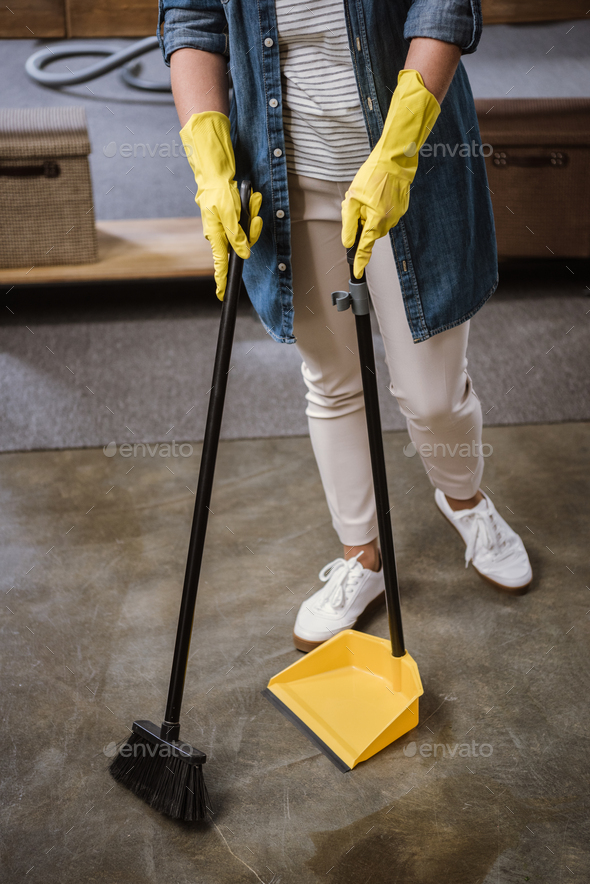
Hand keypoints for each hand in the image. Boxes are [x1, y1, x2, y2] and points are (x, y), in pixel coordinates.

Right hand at [180, 111, 262, 298]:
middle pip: (242, 244)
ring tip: (251, 200)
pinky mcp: (234, 216)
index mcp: (215, 235)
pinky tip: (251, 198)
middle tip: (253, 217)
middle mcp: (221, 233)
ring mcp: (228, 224)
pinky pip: (248, 218)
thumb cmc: (218, 190)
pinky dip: (252, 208)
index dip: (222, 279)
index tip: (222, 294)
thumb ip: (236, 236)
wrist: (216, 170)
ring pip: (248, 229)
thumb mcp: (229, 214)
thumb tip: (243, 254)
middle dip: (252, 230)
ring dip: (252, 214)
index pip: (220, 264)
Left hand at [341, 70, 439, 278]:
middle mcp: (388, 222)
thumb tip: (348, 243)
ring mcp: (396, 216)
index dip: (360, 261)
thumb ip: (349, 224)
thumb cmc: (373, 176)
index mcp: (375, 222)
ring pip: (377, 224)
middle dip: (361, 224)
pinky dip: (378, 209)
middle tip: (356, 203)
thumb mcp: (353, 199)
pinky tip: (376, 192)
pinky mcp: (401, 209)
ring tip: (367, 194)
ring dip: (369, 215)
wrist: (396, 159)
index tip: (357, 272)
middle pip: (369, 233)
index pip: (365, 248)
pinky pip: (385, 215)